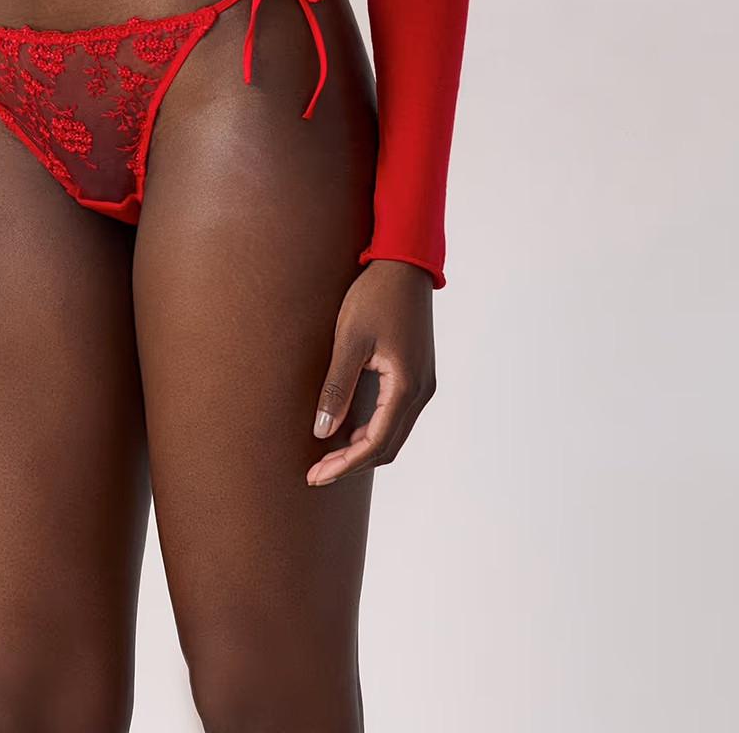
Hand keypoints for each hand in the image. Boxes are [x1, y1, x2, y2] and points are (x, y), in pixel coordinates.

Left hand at [306, 258, 436, 485]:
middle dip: (352, 463)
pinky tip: (348, 428)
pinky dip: (373, 430)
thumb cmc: (375, 295)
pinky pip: (396, 415)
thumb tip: (322, 431)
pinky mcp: (417, 374)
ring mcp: (423, 383)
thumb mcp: (350, 339)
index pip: (375, 444)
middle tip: (316, 472)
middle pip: (387, 447)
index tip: (315, 475)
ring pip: (393, 434)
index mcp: (406, 386)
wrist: (405, 263)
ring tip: (327, 454)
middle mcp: (421, 391)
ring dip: (362, 449)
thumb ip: (337, 387)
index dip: (345, 464)